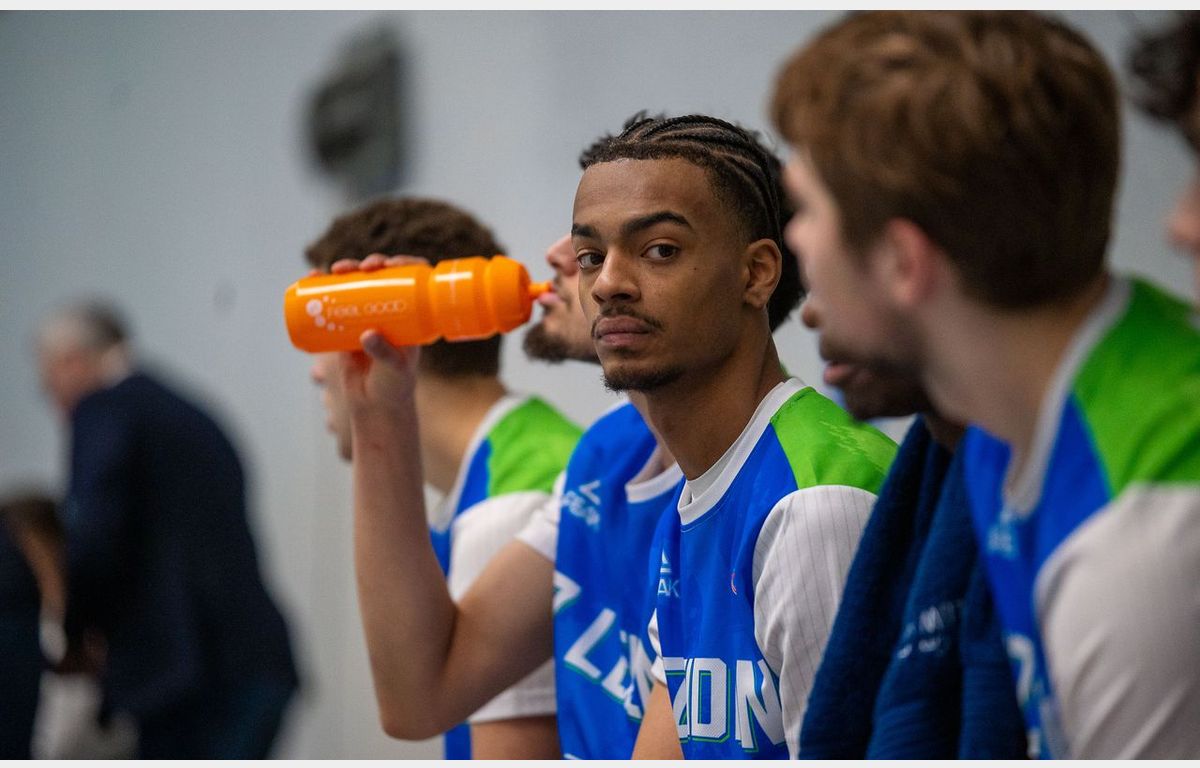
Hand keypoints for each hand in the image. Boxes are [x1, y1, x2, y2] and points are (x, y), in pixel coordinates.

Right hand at [329, 254, 428, 417]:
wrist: (375, 405)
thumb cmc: (394, 386)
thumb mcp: (395, 369)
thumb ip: (384, 353)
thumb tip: (367, 334)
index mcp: (411, 316)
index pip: (411, 281)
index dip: (403, 265)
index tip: (392, 263)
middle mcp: (390, 311)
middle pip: (381, 278)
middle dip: (370, 265)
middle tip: (360, 267)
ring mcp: (367, 317)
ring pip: (357, 285)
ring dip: (346, 270)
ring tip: (334, 270)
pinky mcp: (346, 326)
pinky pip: (334, 302)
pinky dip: (322, 287)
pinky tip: (313, 276)